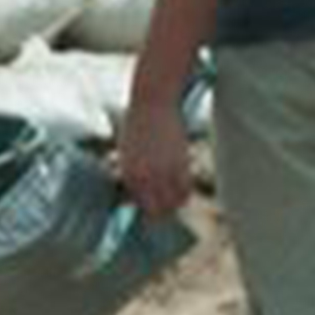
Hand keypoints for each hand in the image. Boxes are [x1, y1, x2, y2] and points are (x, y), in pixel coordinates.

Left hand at [115, 83, 193, 221]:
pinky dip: (186, 191)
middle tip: (165, 206)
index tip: (152, 208)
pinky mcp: (180, 162)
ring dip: (175, 203)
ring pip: (175, 203)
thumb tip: (135, 198)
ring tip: (175, 196)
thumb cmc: (137, 125)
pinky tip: (183, 185)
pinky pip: (187, 188)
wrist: (152, 102)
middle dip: (162, 212)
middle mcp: (145, 177)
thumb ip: (131, 175)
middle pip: (157, 211)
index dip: (147, 210)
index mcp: (129, 175)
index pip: (140, 207)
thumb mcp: (127, 153)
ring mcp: (163, 171)